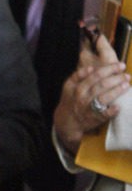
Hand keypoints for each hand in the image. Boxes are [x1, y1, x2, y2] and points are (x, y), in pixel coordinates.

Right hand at [53, 36, 127, 154]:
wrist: (64, 126)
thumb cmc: (70, 103)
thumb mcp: (69, 87)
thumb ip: (78, 75)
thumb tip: (86, 64)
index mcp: (76, 86)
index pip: (93, 74)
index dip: (106, 69)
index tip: (119, 65)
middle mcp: (80, 97)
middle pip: (98, 84)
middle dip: (113, 77)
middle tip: (126, 73)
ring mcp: (85, 110)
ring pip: (101, 98)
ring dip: (115, 91)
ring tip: (127, 84)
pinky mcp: (91, 121)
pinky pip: (101, 116)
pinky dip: (110, 111)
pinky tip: (119, 107)